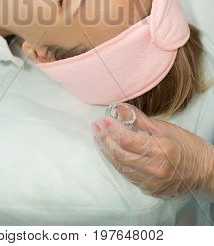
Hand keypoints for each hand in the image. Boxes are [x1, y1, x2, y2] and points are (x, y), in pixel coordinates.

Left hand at [92, 103, 213, 198]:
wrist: (204, 172)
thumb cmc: (188, 147)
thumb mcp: (166, 128)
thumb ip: (141, 120)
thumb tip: (121, 109)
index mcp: (161, 150)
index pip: (128, 140)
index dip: (112, 130)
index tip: (103, 120)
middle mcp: (155, 169)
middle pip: (121, 154)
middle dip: (105, 140)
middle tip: (96, 127)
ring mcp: (151, 182)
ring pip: (121, 166)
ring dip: (108, 151)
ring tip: (99, 137)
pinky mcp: (149, 190)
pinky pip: (128, 175)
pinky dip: (117, 162)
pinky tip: (111, 152)